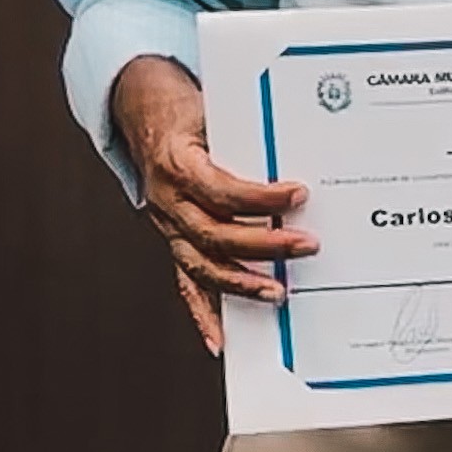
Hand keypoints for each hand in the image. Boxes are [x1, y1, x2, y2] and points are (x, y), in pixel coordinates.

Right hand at [110, 52, 316, 354]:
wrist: (145, 111)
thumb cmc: (188, 112)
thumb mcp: (216, 112)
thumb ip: (250, 138)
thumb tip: (305, 144)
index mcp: (177, 165)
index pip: (221, 191)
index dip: (260, 197)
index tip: (297, 194)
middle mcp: (168, 201)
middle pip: (215, 234)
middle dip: (264, 244)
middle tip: (307, 245)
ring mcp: (169, 227)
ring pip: (202, 265)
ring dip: (242, 283)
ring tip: (278, 293)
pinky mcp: (176, 243)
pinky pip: (187, 283)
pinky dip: (204, 315)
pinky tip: (220, 340)